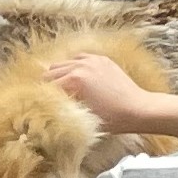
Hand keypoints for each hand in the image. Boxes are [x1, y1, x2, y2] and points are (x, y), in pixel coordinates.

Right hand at [48, 54, 177, 138]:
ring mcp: (92, 60)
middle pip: (52, 72)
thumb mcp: (82, 116)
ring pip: (64, 63)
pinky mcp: (102, 59)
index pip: (47, 87)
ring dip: (59, 74)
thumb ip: (63, 108)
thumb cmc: (112, 118)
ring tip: (60, 88)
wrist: (138, 109)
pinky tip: (75, 76)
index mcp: (74, 80)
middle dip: (48, 85)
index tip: (39, 105)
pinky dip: (73, 66)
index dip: (42, 98)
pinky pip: (79, 58)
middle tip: (47, 98)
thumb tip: (48, 108)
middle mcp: (80, 65)